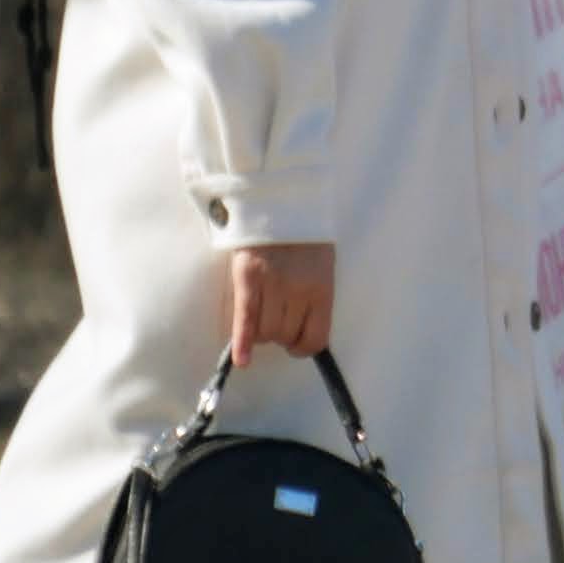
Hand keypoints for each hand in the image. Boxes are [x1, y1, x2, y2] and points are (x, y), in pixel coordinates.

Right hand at [227, 241, 334, 364]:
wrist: (281, 202)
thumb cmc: (304, 237)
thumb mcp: (322, 266)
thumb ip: (314, 297)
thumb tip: (303, 333)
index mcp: (323, 289)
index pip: (315, 339)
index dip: (303, 347)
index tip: (296, 344)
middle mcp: (299, 291)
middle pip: (285, 336)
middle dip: (280, 335)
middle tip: (276, 319)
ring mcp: (272, 285)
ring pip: (264, 333)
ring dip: (261, 333)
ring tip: (261, 316)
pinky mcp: (247, 279)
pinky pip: (245, 320)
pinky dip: (241, 343)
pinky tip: (241, 360)